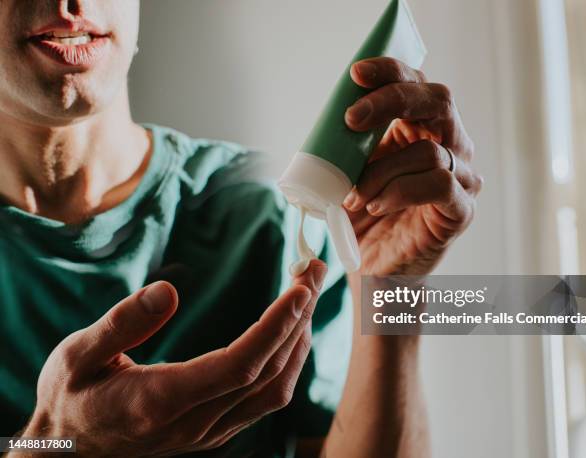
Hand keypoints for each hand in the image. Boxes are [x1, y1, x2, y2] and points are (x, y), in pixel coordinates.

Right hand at [17, 261, 326, 456]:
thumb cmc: (70, 399)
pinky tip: (291, 331)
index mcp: (160, 401)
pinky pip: (266, 398)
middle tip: (312, 271)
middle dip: (298, 318)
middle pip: (266, 371)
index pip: (237, 366)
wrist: (68, 451)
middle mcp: (195, 423)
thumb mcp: (76, 356)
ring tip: (308, 293)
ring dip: (298, 339)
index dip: (274, 327)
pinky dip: (287, 361)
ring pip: (275, 389)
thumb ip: (121, 324)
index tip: (299, 290)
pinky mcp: (216, 430)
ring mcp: (209, 431)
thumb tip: (169, 290)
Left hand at [343, 57, 482, 275]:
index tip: (356, 74)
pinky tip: (375, 206)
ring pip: (428, 151)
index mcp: (424, 129)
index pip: (416, 84)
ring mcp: (462, 177)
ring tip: (351, 196)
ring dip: (380, 171)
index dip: (391, 72)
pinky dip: (398, 192)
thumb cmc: (364, 217)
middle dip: (392, 101)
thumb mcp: (352, 170)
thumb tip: (329, 120)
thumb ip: (351, 144)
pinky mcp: (461, 209)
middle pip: (437, 101)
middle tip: (352, 119)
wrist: (376, 269)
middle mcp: (451, 146)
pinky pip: (437, 185)